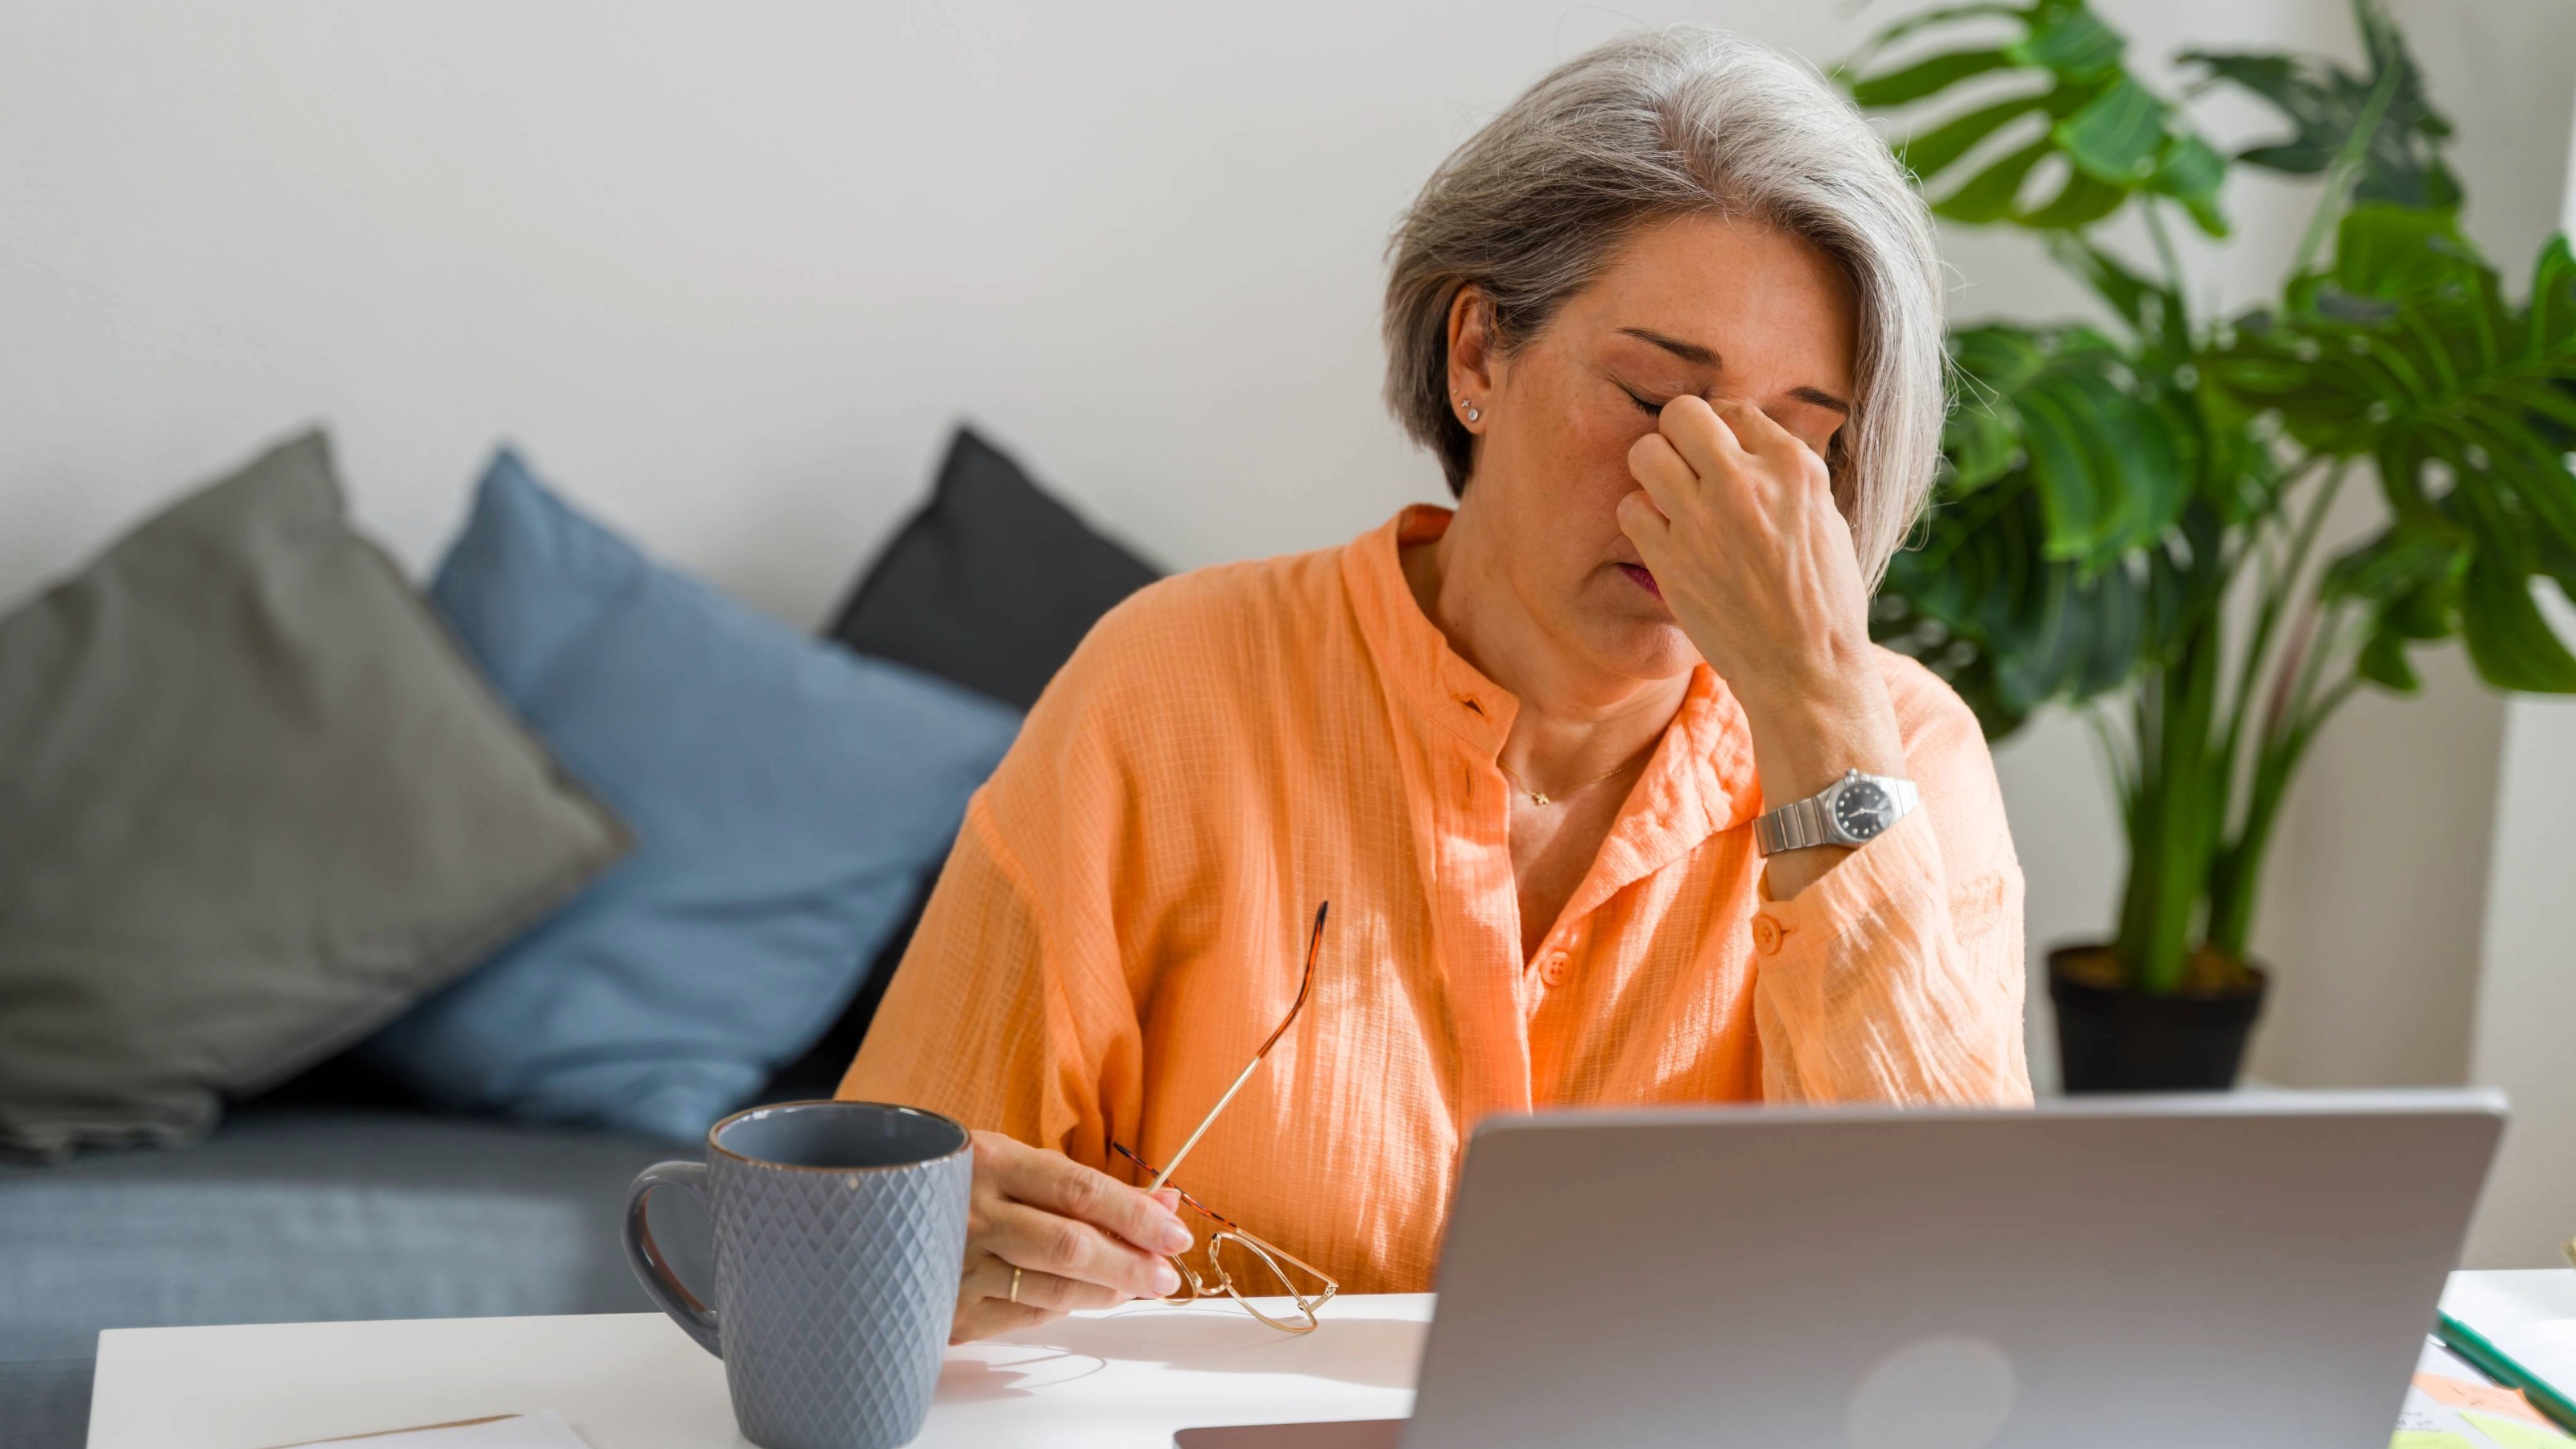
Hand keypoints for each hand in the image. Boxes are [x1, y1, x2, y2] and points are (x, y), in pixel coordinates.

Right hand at [952, 1129, 1193, 1343]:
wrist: (871, 1210)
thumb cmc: (959, 1182)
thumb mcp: (1015, 1162)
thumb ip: (1084, 1184)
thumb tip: (1165, 1202)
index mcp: (991, 1162)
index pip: (1080, 1189)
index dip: (1135, 1214)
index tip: (1175, 1231)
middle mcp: (972, 1214)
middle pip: (1071, 1245)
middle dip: (1130, 1263)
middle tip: (1165, 1275)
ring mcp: (958, 1265)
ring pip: (1053, 1287)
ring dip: (1106, 1291)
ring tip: (1135, 1286)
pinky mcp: (949, 1309)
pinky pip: (1025, 1315)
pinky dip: (1064, 1306)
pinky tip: (1085, 1296)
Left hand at [1618, 395, 1907, 896]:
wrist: (1805, 670)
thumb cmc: (1824, 600)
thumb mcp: (1826, 519)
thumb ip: (1787, 476)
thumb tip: (1749, 444)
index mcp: (1795, 467)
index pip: (1739, 412)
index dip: (1726, 432)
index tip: (1724, 456)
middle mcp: (1746, 482)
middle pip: (1683, 414)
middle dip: (1679, 432)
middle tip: (1685, 462)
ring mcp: (1703, 519)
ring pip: (1645, 452)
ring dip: (1653, 470)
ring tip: (1670, 497)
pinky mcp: (1670, 557)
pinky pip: (1630, 508)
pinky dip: (1641, 518)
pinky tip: (1663, 536)